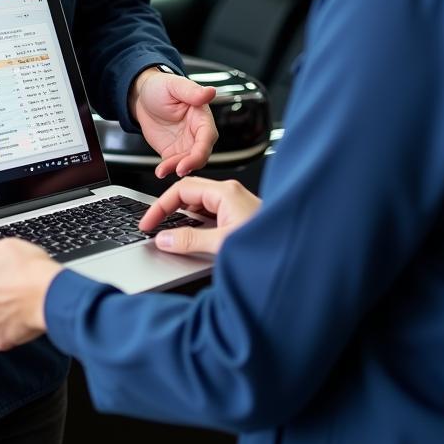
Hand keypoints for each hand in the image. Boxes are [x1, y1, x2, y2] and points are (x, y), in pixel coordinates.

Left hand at [130, 69, 217, 177]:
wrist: (142, 96)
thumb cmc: (161, 87)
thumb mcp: (174, 85)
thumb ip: (192, 91)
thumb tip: (210, 92)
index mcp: (201, 116)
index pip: (207, 137)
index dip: (201, 151)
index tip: (191, 159)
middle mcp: (196, 132)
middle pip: (201, 153)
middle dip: (191, 164)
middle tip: (178, 170)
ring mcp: (185, 144)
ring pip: (188, 162)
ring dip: (177, 168)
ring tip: (163, 170)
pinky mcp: (173, 152)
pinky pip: (173, 164)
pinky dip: (167, 170)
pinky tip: (160, 171)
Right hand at [139, 176, 260, 256]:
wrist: (295, 254)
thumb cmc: (268, 245)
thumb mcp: (222, 245)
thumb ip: (190, 241)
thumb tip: (165, 239)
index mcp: (226, 193)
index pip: (182, 189)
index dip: (161, 206)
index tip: (148, 222)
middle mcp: (231, 195)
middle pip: (190, 194)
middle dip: (169, 210)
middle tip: (154, 227)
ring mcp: (237, 205)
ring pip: (201, 205)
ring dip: (184, 218)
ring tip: (170, 234)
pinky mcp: (241, 217)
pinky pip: (212, 215)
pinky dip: (197, 224)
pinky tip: (193, 238)